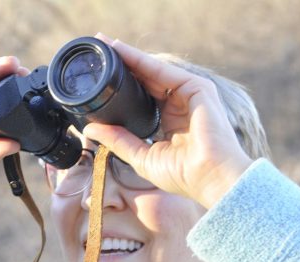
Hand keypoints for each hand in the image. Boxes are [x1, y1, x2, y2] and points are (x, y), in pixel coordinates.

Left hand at [82, 34, 253, 208]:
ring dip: (131, 57)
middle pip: (148, 79)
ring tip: (107, 45)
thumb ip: (118, 140)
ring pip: (155, 71)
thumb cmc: (183, 175)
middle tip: (99, 48)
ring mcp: (190, 95)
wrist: (209, 178)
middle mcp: (180, 104)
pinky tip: (125, 54)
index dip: (123, 84)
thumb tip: (90, 130)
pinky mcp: (198, 88)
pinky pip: (165, 71)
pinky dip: (144, 61)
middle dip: (124, 64)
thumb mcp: (141, 156)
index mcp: (170, 121)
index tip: (100, 74)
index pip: (143, 96)